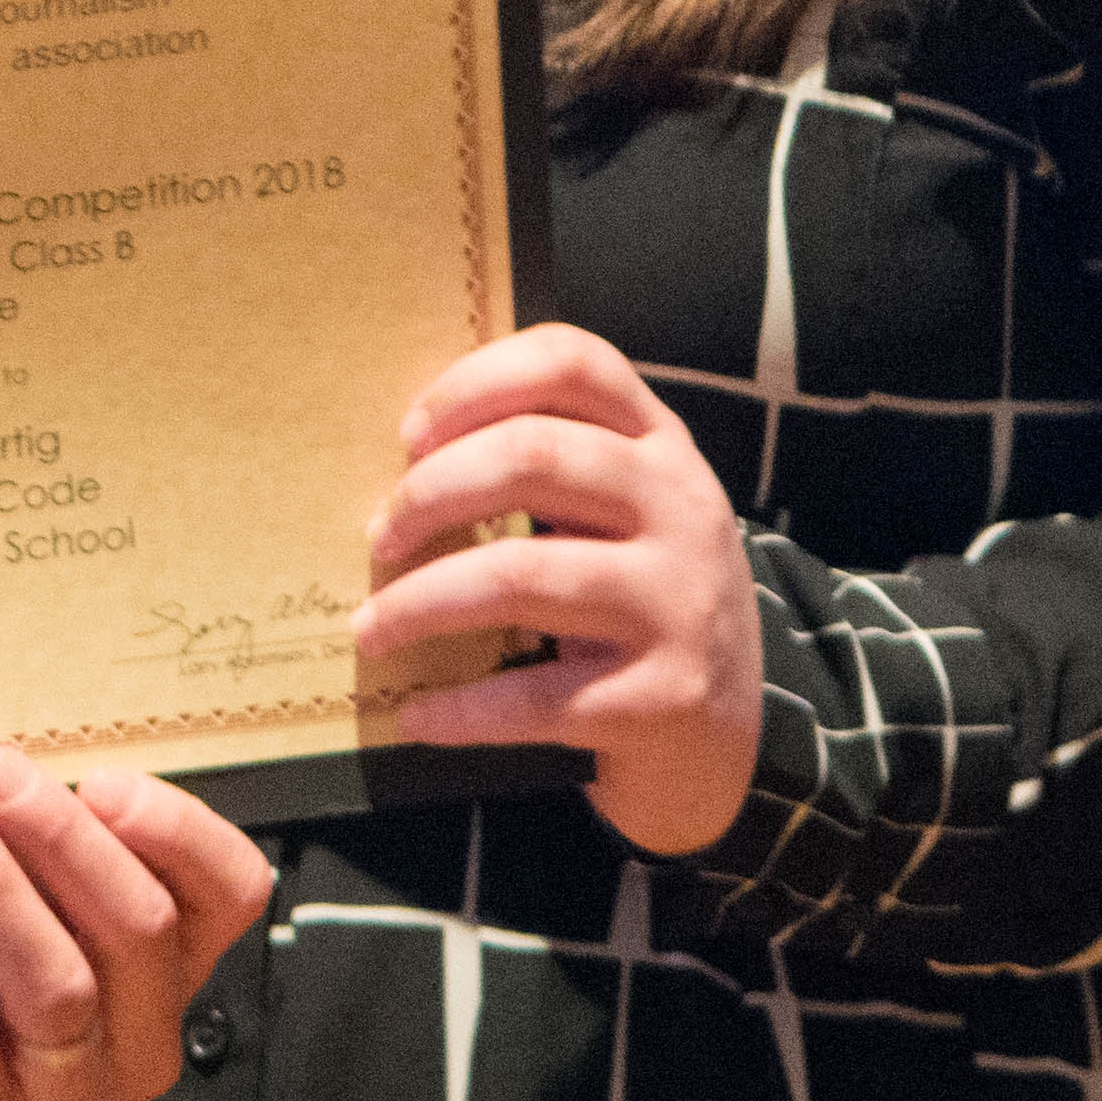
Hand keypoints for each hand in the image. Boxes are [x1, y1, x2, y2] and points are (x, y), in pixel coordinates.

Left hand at [0, 749, 271, 1100]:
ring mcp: (67, 1097)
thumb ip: (32, 827)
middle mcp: (139, 1036)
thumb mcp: (5, 881)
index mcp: (166, 964)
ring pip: (60, 986)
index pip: (229, 892)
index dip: (179, 831)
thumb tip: (8, 745)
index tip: (100, 776)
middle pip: (139, 930)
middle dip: (62, 839)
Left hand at [350, 323, 764, 855]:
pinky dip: (459, 709)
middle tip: (379, 539)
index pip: (573, 363)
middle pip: (532, 457)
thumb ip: (552, 465)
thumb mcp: (627, 513)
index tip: (407, 436)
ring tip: (370, 629)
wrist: (731, 736)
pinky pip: (534, 696)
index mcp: (663, 447)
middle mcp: (682, 510)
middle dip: (428, 494)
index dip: (476, 382)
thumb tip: (403, 457)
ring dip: (419, 604)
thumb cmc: (642, 603)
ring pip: (518, 576)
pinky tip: (415, 717)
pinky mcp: (664, 699)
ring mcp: (679, 605)